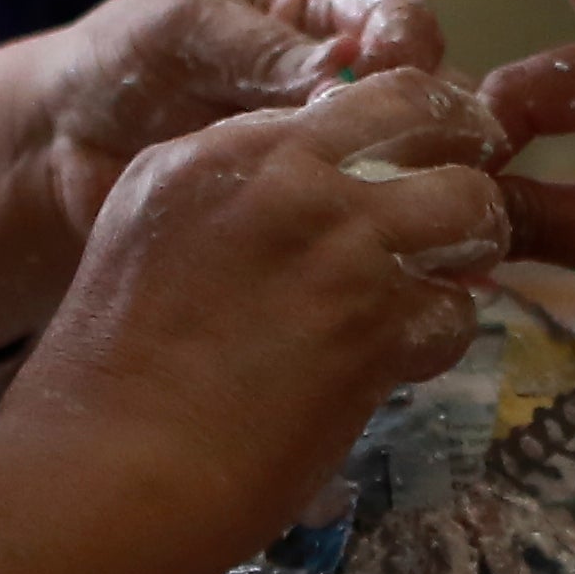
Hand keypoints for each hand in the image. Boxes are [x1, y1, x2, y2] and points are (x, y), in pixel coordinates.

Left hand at [0, 0, 447, 347]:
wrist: (65, 147)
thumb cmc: (124, 60)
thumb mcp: (184, 31)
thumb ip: (258, 48)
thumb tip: (341, 67)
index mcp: (331, 8)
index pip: (398, 13)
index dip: (408, 40)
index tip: (394, 69)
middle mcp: (359, 77)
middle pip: (435, 96)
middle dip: (446, 129)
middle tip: (445, 165)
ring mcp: (351, 152)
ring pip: (426, 171)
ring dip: (439, 199)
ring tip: (444, 231)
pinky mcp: (335, 218)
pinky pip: (385, 232)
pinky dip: (405, 255)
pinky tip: (419, 277)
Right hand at [0, 65, 513, 566]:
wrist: (108, 473)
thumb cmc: (106, 385)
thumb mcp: (145, 246)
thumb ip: (224, 204)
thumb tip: (301, 200)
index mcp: (208, 154)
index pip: (338, 100)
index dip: (387, 131)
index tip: (399, 166)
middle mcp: (280, 178)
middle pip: (419, 107)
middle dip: (459, 142)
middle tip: (463, 196)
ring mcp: (336, 244)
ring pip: (468, 202)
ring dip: (469, 244)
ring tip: (442, 282)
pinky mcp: (375, 322)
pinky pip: (455, 310)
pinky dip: (438, 339)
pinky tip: (399, 362)